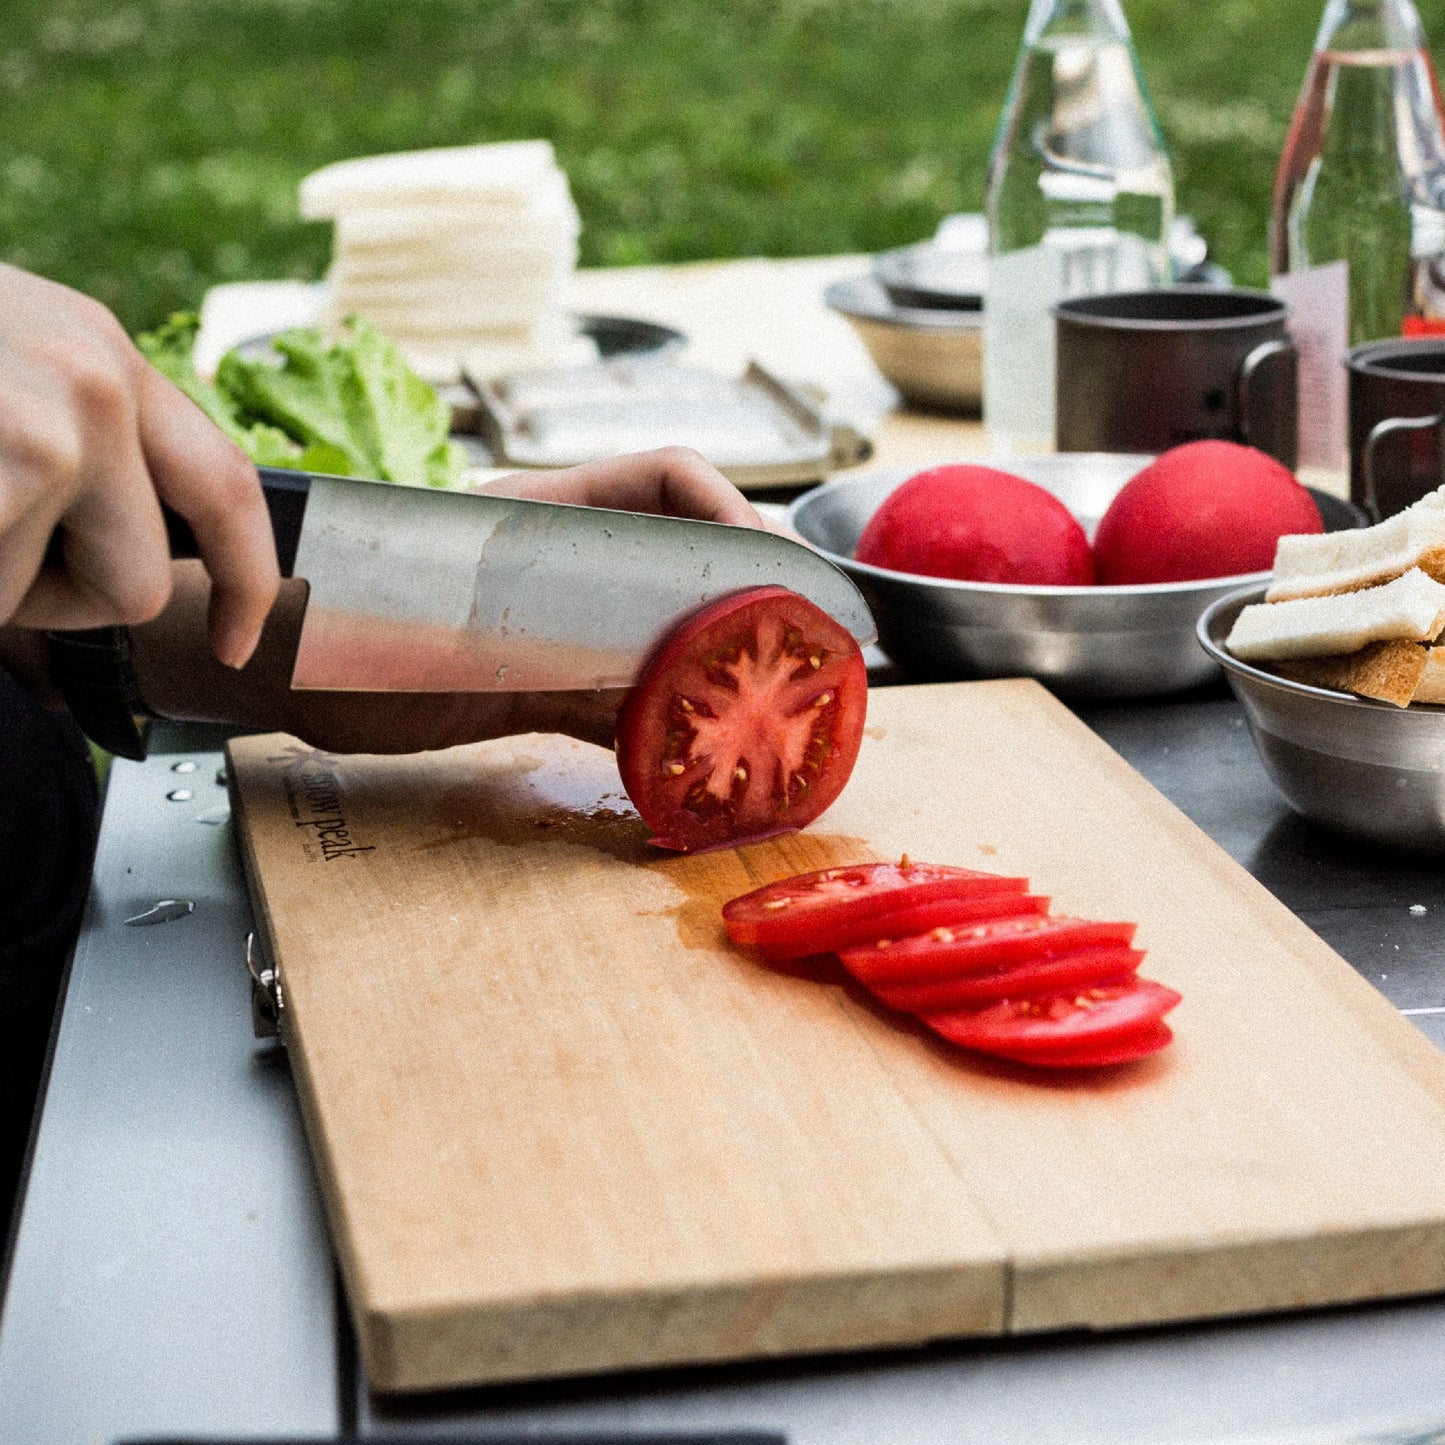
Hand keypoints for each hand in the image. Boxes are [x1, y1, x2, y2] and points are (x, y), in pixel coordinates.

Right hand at [0, 264, 278, 665]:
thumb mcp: (4, 366)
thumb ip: (79, 440)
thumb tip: (140, 547)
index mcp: (103, 355)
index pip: (227, 487)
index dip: (250, 580)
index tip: (241, 641)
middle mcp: (96, 381)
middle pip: (143, 585)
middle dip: (57, 600)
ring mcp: (49, 428)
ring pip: (55, 600)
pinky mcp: (11, 468)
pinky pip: (0, 597)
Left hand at [131, 450, 773, 753]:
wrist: (269, 660)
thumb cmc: (332, 618)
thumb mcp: (444, 637)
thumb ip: (542, 662)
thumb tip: (645, 699)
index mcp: (541, 515)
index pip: (664, 479)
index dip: (731, 510)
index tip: (772, 566)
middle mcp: (558, 564)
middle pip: (681, 560)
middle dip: (747, 595)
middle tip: (800, 646)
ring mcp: (550, 623)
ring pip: (657, 632)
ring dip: (711, 664)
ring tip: (765, 703)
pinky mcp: (529, 680)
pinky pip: (612, 696)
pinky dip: (654, 724)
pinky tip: (686, 755)